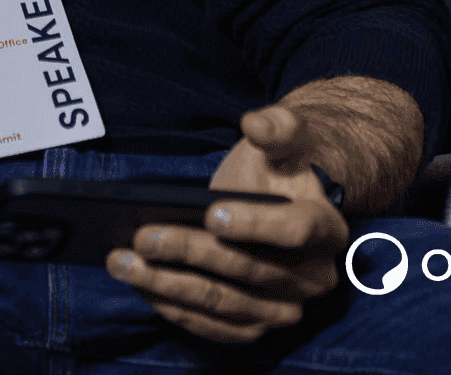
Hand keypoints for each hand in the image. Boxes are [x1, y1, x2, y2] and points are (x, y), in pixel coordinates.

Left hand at [106, 103, 348, 342]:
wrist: (285, 195)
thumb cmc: (279, 163)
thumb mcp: (284, 134)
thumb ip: (277, 126)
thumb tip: (255, 124)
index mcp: (326, 228)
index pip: (295, 230)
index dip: (254, 225)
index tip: (211, 214)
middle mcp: (313, 278)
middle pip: (247, 270)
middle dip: (189, 252)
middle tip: (141, 236)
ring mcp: (285, 308)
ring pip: (225, 303)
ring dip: (169, 286)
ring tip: (123, 263)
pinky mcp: (256, 324)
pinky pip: (214, 326)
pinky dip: (175, 308)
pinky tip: (139, 286)